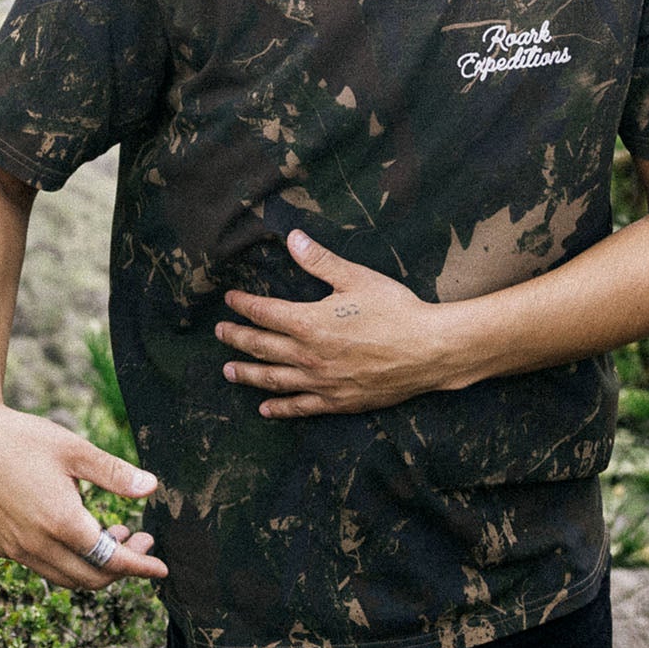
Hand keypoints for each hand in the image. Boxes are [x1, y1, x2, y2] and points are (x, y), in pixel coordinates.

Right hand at [0, 400, 167, 590]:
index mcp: (60, 521)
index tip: (162, 567)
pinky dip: (71, 562)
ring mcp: (18, 549)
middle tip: (141, 539)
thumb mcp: (76, 450)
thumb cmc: (26, 439)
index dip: (139, 566)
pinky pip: (46, 568)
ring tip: (116, 534)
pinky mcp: (5, 546)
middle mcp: (37, 544)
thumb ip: (115, 473)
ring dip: (96, 566)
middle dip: (123, 567)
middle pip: (91, 578)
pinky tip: (82, 533)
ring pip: (68, 578)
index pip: (110, 560)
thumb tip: (152, 487)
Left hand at [216, 228, 460, 417]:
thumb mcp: (356, 278)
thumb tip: (293, 238)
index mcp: (310, 322)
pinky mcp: (338, 401)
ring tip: (228, 371)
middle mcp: (308, 355)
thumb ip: (320, 260)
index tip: (230, 299)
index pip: (265, 313)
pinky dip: (280, 408)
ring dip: (247, 375)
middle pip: (261, 347)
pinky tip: (266, 409)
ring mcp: (322, 382)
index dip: (244, 305)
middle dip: (237, 338)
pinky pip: (301, 407)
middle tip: (220, 333)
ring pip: (273, 380)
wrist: (428, 350)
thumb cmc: (395, 310)